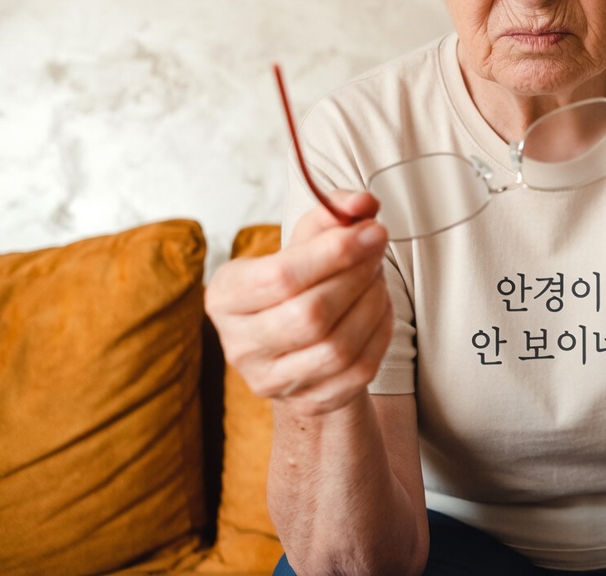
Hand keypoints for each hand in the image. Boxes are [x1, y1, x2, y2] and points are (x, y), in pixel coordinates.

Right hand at [204, 191, 393, 416]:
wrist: (299, 346)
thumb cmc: (299, 285)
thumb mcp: (303, 245)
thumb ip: (331, 216)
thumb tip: (363, 203)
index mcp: (225, 296)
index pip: (280, 277)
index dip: (333, 251)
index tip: (372, 229)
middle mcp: (239, 345)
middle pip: (310, 314)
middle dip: (356, 276)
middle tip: (378, 249)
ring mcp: (273, 381)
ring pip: (337, 346)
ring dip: (372, 303)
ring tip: (378, 276)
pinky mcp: (310, 402)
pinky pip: (359, 369)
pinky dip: (380, 332)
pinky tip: (379, 307)